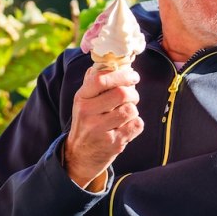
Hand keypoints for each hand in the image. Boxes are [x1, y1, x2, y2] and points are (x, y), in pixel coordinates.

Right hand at [63, 63, 143, 189]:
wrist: (80, 155)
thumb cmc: (87, 122)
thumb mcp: (84, 101)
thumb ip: (95, 81)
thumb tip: (113, 60)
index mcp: (81, 98)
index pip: (101, 79)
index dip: (122, 75)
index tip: (133, 76)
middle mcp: (88, 113)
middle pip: (122, 94)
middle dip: (133, 93)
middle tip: (132, 97)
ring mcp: (100, 130)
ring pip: (131, 110)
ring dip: (134, 110)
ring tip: (126, 114)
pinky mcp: (113, 144)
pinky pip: (136, 125)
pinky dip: (136, 124)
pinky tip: (126, 127)